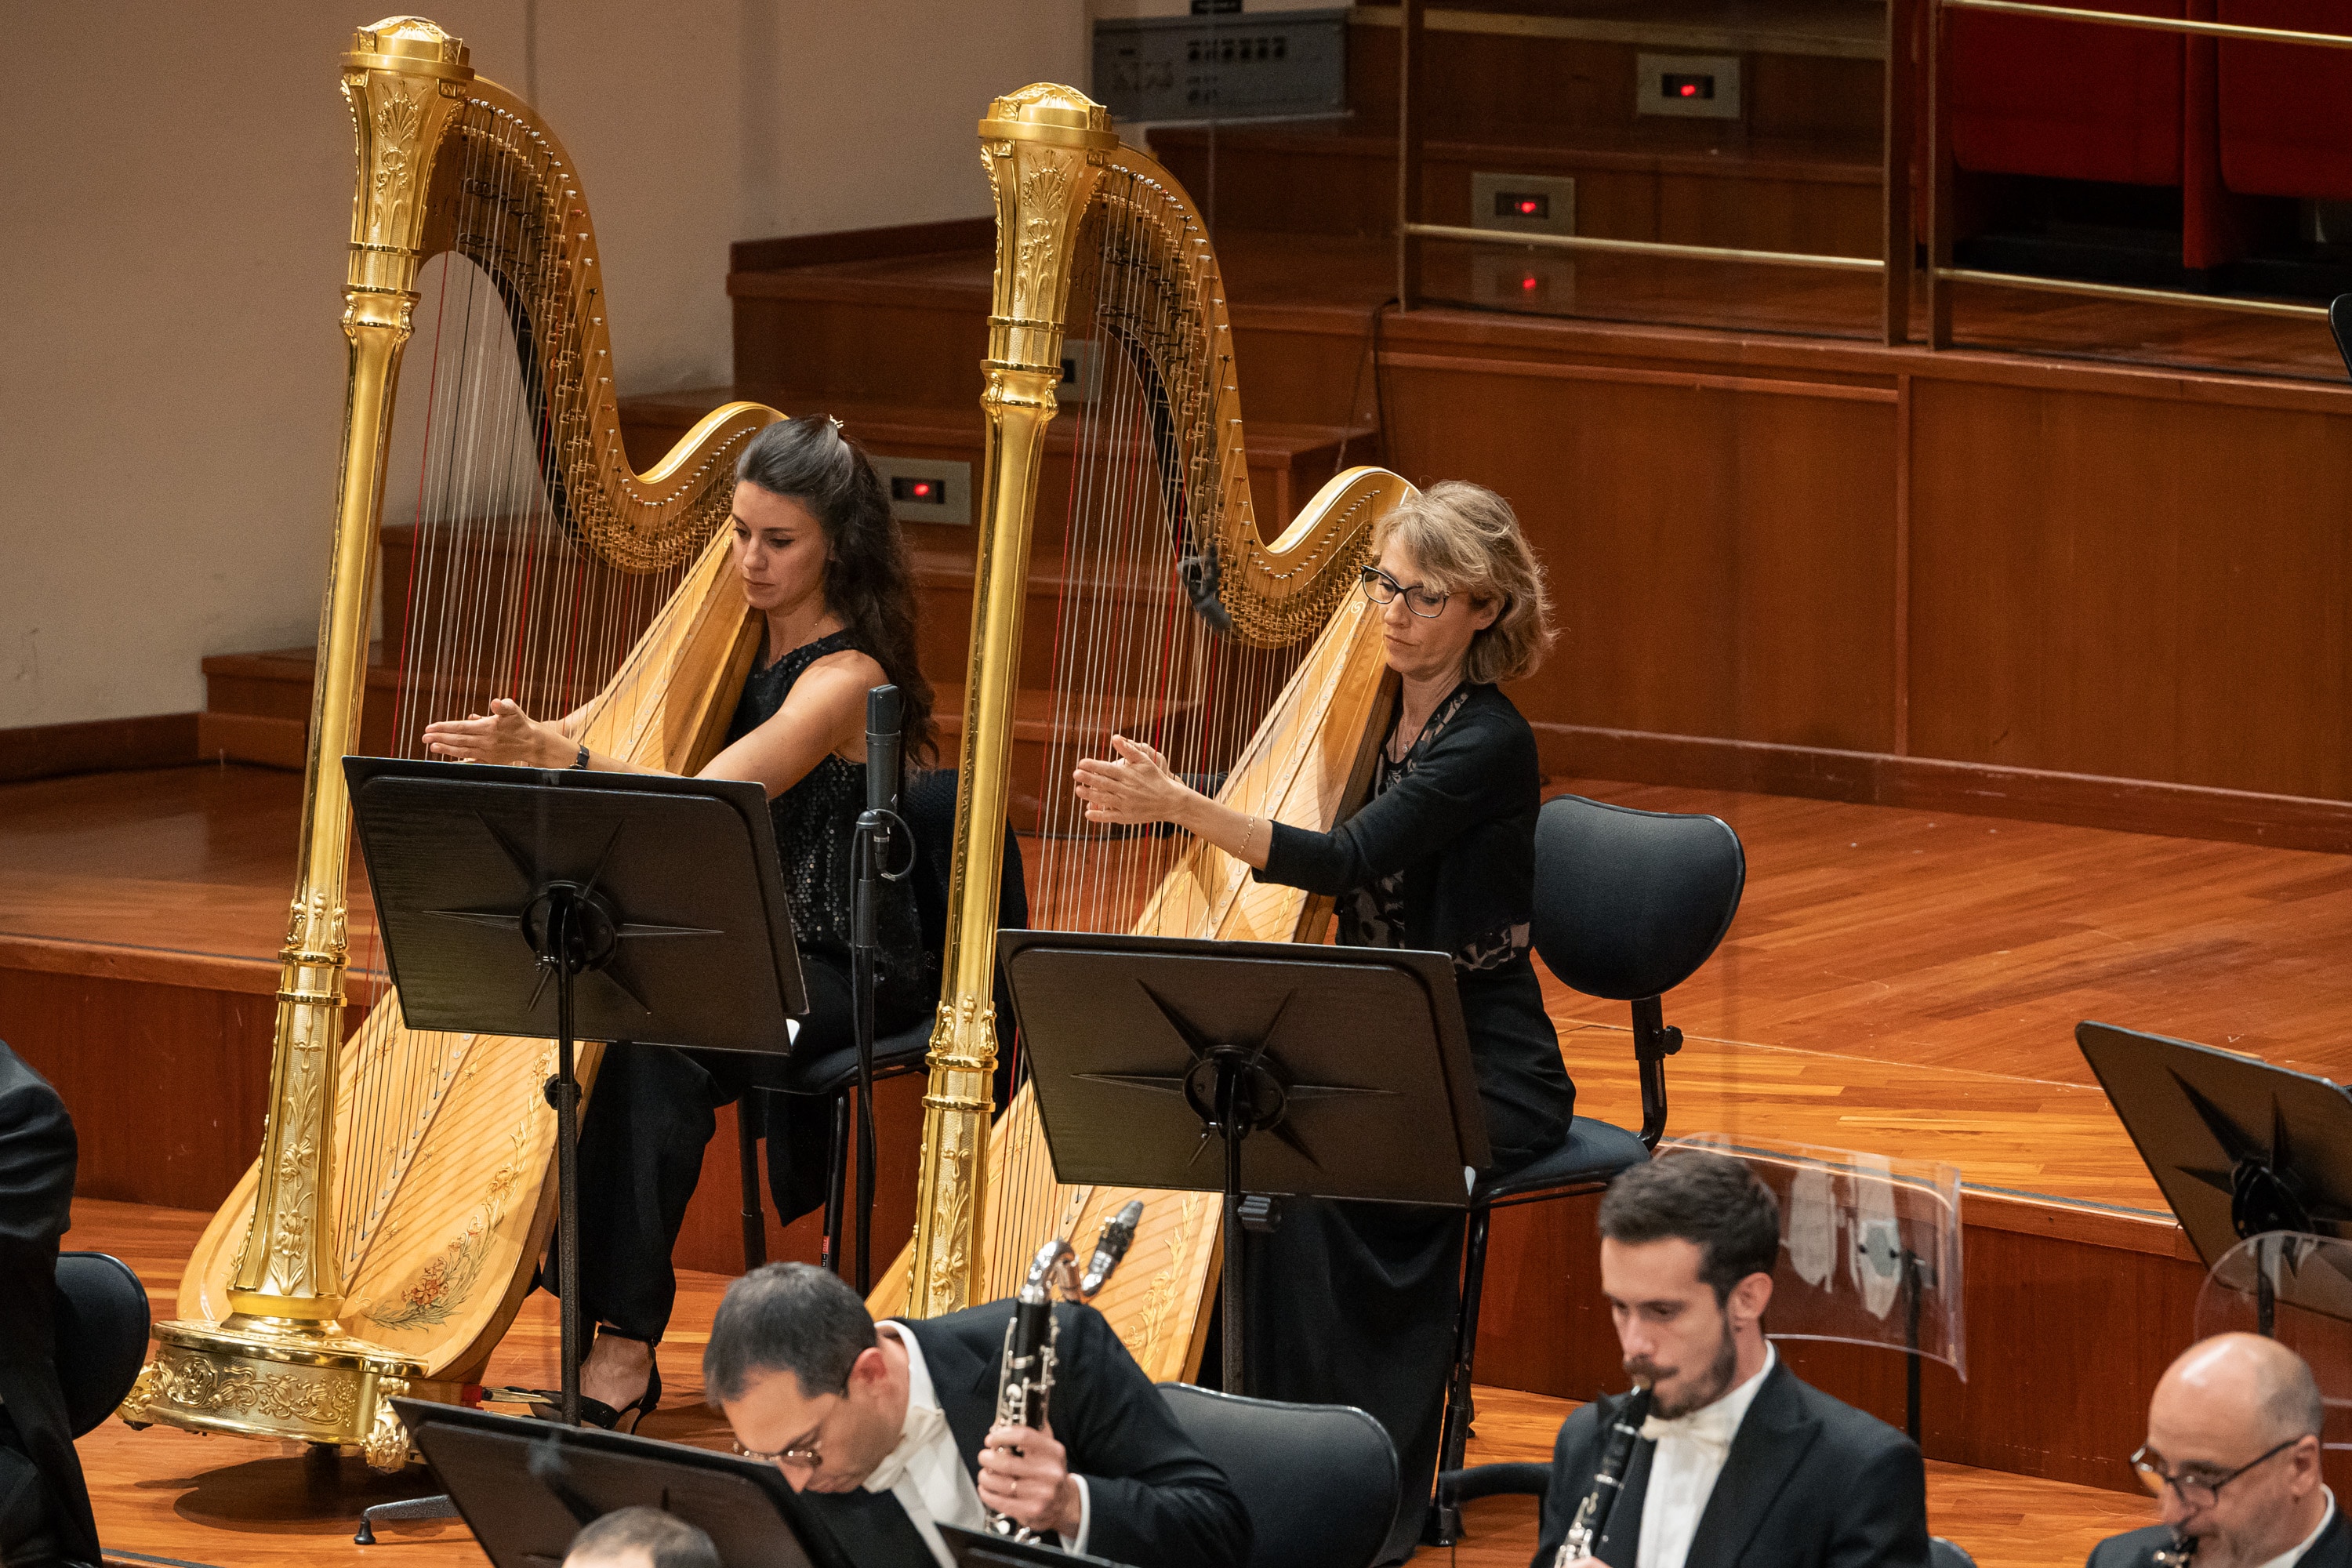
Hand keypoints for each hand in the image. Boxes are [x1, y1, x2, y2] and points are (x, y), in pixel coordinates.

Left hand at [422, 697, 563, 766]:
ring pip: (462, 751)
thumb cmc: (520, 723)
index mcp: (488, 727)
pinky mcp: (490, 760)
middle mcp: (486, 741)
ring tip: (431, 747)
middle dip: (440, 738)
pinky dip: (460, 763)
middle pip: (458, 739)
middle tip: (424, 737)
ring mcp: (487, 753)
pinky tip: (449, 763)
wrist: (533, 742)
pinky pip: (472, 762)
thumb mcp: (513, 709)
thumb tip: (495, 702)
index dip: (444, 727)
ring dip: (446, 749)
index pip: (461, 727)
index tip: (430, 727)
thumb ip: (503, 706)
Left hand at [976, 1419, 1081, 1537]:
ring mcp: (1042, 1494)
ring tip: (984, 1474)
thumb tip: (1004, 1420)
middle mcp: (1051, 1473)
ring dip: (986, 1477)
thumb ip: (1031, 1432)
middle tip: (983, 1456)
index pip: (1024, 1437)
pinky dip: (988, 1494)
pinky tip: (986, 1489)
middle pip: (1008, 1463)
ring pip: (1002, 1484)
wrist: (1064, 1502)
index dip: (1003, 1436)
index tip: (991, 1438)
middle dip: (988, 1458)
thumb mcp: (1048, 1449)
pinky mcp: (1032, 1511)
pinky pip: (1002, 1502)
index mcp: (1054, 1452)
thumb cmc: (1050, 1471)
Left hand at [1071, 734, 1192, 827]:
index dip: (1094, 766)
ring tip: (1078, 790)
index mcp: (1129, 775)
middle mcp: (1127, 789)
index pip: (1108, 769)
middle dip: (1089, 778)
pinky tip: (1087, 813)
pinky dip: (1099, 816)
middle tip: (1076, 774)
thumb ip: (1128, 749)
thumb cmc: (1155, 778)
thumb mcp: (1144, 761)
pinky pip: (1110, 816)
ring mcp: (1126, 804)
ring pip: (1105, 799)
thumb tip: (1114, 737)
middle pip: (1104, 783)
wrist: (1169, 800)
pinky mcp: (1127, 817)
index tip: (1082, 762)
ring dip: (1090, 795)